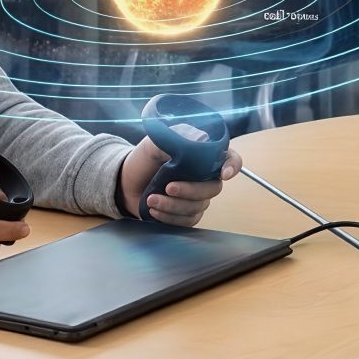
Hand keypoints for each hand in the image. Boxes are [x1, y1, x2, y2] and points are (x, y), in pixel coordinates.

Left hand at [118, 141, 239, 227]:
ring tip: (151, 200)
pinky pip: (187, 221)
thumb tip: (202, 139)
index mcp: (204, 156)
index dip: (233, 166)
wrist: (126, 182)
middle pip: (213, 189)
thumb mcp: (156, 142)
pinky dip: (170, 217)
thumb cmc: (144, 159)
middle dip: (190, 190)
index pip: (230, 159)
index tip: (224, 174)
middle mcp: (205, 177)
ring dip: (174, 205)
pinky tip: (154, 210)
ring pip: (198, 207)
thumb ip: (177, 137)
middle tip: (168, 187)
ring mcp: (196, 198)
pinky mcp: (186, 215)